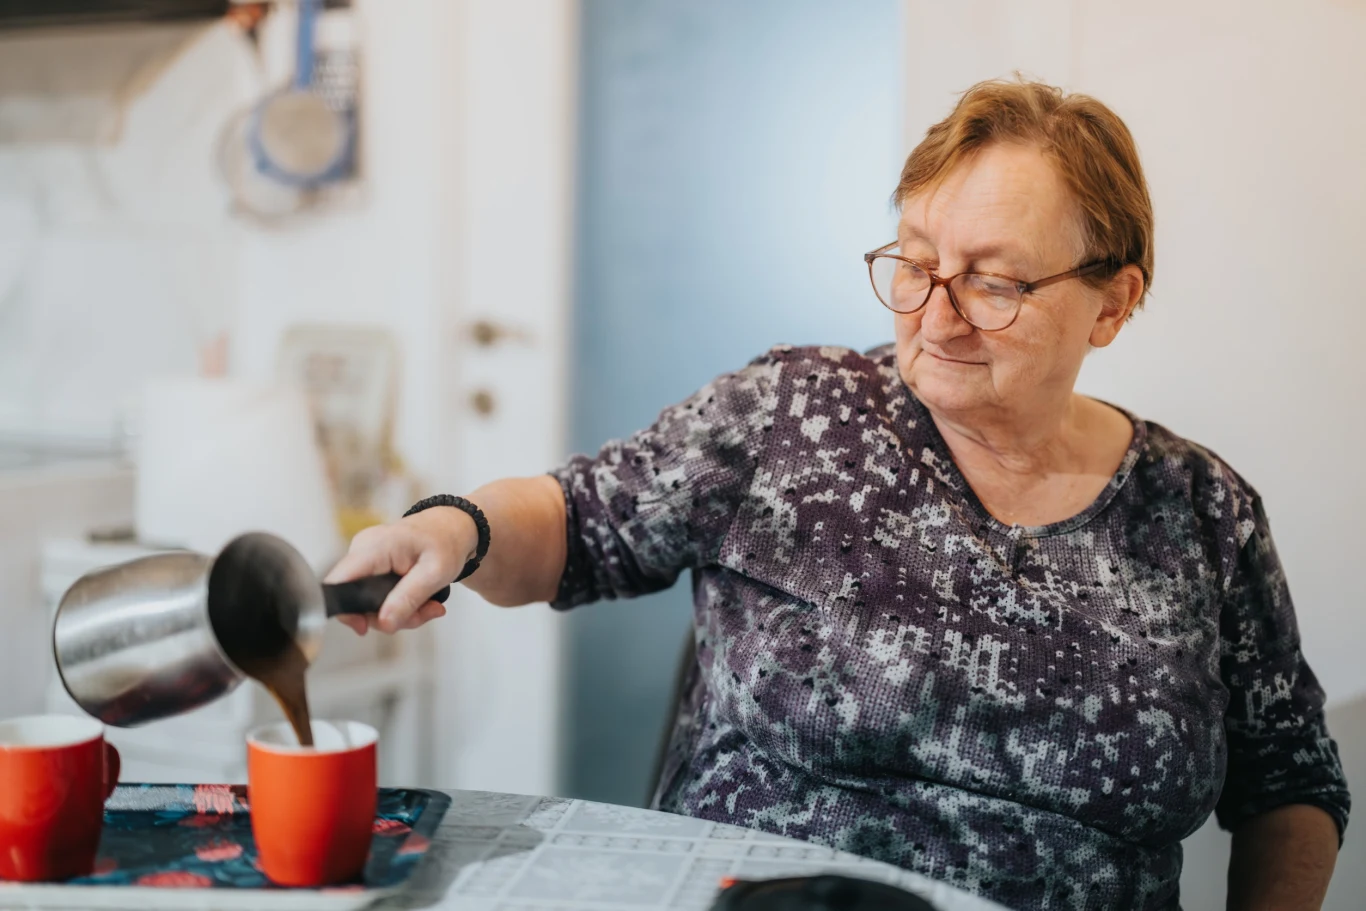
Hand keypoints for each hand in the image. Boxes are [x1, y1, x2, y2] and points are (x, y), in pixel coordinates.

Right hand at [323, 507, 476, 634]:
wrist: (451, 528)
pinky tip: (420, 601)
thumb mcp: (435, 573)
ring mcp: (365, 557)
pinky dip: (398, 604)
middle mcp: (362, 549)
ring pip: (368, 602)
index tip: (365, 627)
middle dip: (389, 616)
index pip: (340, 581)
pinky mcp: (371, 566)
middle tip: (424, 614)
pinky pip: (375, 595)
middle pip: (355, 599)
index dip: (346, 610)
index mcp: (374, 546)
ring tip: (429, 606)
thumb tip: (384, 623)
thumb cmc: (445, 543)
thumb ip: (408, 598)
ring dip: (399, 613)